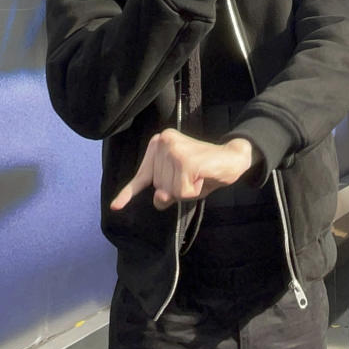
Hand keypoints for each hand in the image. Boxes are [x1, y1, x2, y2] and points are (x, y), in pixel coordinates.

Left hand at [111, 131, 252, 210]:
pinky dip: (195, 191)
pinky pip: (183, 193)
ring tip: (199, 175)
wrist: (232, 158)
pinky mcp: (185, 161)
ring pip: (171, 192)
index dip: (128, 193)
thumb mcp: (180, 185)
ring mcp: (173, 150)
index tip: (116, 206)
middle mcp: (163, 142)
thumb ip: (164, 192)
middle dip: (178, 190)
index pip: (141, 176)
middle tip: (194, 176)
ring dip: (188, 191)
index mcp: (158, 143)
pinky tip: (203, 176)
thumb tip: (159, 198)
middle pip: (160, 187)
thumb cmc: (204, 171)